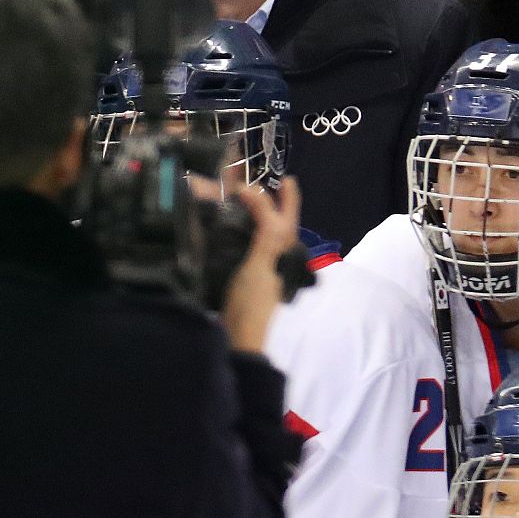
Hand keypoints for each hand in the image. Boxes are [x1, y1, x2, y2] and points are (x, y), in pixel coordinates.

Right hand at [217, 179, 301, 352]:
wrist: (239, 339)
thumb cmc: (251, 303)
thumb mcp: (260, 265)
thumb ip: (265, 233)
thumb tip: (260, 196)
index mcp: (284, 250)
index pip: (287, 215)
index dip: (285, 196)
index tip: (275, 178)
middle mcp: (278, 256)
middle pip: (281, 221)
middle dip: (277, 200)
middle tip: (265, 181)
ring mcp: (265, 266)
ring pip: (268, 232)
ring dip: (262, 212)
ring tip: (247, 196)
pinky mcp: (249, 276)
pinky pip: (251, 244)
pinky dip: (245, 229)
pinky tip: (231, 226)